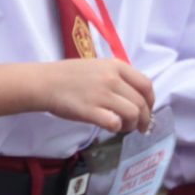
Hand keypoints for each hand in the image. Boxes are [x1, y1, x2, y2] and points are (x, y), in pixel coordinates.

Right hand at [40, 58, 155, 133]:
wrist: (43, 83)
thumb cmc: (67, 75)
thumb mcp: (96, 66)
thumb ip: (116, 76)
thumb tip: (133, 95)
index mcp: (115, 66)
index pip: (146, 85)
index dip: (151, 101)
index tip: (147, 110)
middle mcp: (112, 79)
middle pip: (141, 102)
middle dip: (144, 118)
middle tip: (139, 126)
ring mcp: (101, 94)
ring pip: (132, 114)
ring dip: (132, 125)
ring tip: (124, 128)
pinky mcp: (90, 110)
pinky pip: (114, 123)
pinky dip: (117, 128)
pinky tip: (111, 128)